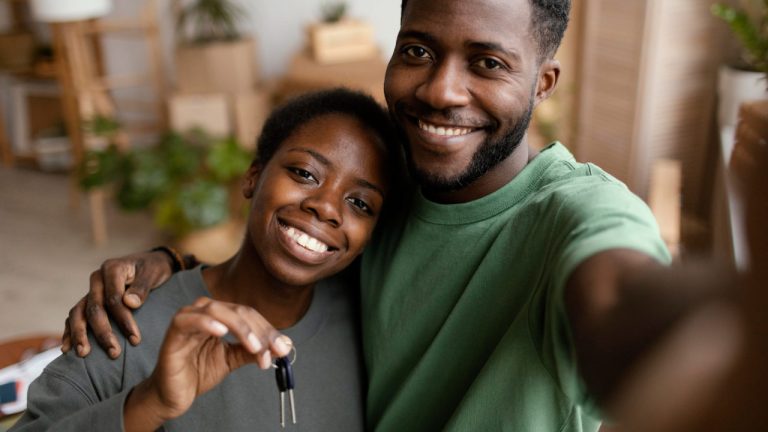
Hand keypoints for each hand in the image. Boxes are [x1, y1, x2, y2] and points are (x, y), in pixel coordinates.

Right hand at [61, 251, 174, 358]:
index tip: (135, 339)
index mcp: (112, 269)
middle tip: (114, 353)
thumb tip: (130, 303)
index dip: (123, 320)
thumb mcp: (153, 274)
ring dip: (80, 334)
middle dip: (103, 332)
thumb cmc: (153, 268)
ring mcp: (91, 290)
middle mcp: (97, 279)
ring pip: (79, 313)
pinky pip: (75, 315)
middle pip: (94, 308)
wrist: (150, 263)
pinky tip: (67, 348)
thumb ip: (142, 287)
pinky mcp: (89, 300)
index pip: (113, 298)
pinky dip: (70, 331)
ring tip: (83, 354)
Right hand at [123, 297, 292, 428]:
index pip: (250, 315)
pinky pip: (189, 320)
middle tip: (272, 351)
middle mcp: (205, 311)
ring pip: (219, 311)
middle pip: (239, 311)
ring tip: (254, 348)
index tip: (283, 349)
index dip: (268, 331)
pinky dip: (207, 322)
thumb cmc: (199, 371)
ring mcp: (188, 318)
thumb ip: (254, 351)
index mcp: (220, 315)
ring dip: (241, 329)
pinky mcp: (174, 331)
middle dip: (260, 332)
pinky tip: (222, 332)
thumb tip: (284, 345)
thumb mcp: (233, 359)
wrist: (173, 394)